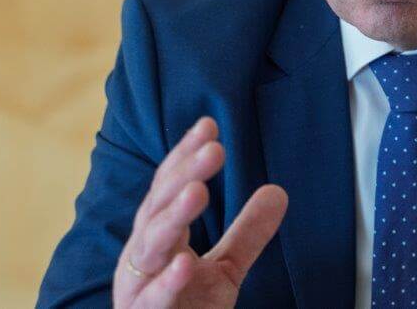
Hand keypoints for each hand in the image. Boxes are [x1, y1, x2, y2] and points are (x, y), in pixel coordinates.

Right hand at [112, 117, 287, 307]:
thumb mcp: (224, 269)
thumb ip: (247, 233)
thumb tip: (278, 191)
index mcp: (159, 238)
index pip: (169, 187)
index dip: (186, 156)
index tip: (209, 125)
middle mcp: (143, 257)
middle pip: (158, 208)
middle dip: (184, 177)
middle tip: (215, 149)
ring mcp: (139, 288)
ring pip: (149, 248)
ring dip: (173, 218)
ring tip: (197, 191)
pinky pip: (153, 300)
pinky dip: (166, 282)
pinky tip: (185, 263)